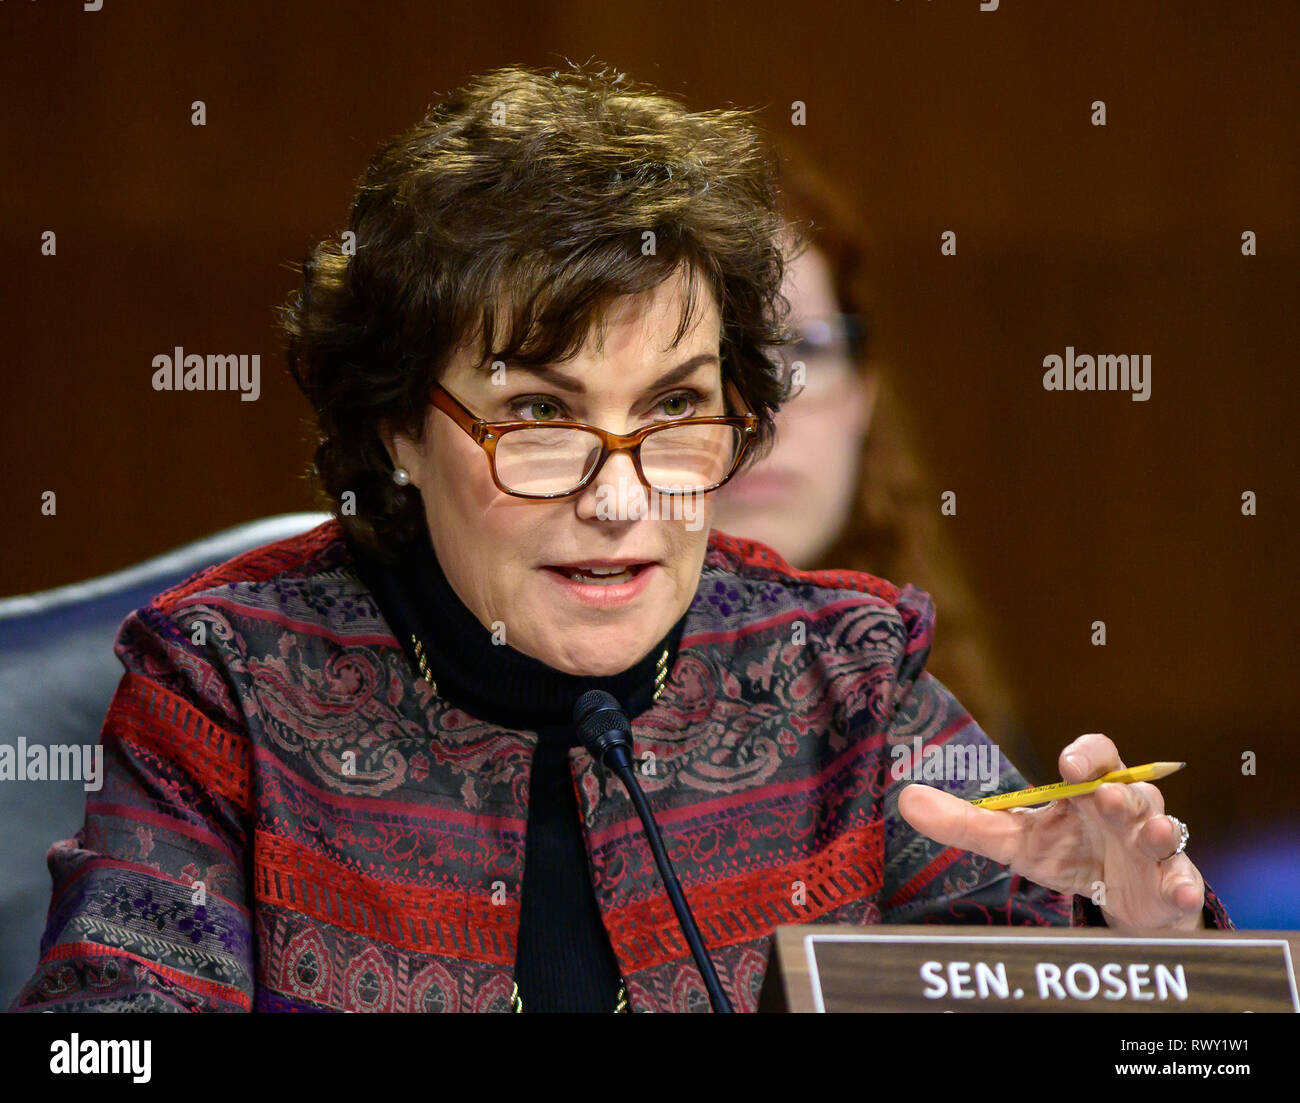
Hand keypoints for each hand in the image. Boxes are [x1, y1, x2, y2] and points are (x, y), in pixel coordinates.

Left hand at [897, 733, 1204, 929]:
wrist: (1118, 899)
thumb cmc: (1068, 853)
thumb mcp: (1014, 840)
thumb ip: (965, 822)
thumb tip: (905, 801)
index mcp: (1089, 789)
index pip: (1097, 756)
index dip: (1086, 754)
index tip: (1069, 764)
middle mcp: (1126, 810)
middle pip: (1130, 792)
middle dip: (1120, 794)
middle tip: (1104, 796)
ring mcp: (1154, 845)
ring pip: (1163, 829)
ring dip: (1159, 829)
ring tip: (1156, 831)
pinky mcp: (1171, 881)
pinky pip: (1183, 879)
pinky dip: (1182, 883)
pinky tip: (1178, 888)